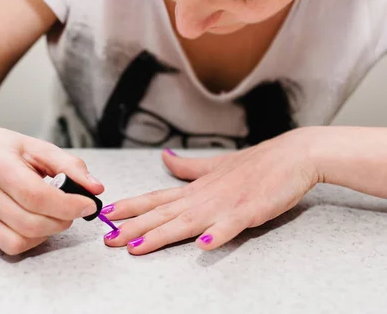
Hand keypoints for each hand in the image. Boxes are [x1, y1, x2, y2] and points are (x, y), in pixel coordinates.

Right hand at [0, 115, 103, 254]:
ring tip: (49, 214)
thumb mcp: (39, 147)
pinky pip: (8, 246)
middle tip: (70, 210)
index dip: (68, 205)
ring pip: (20, 241)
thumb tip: (96, 189)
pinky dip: (27, 238)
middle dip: (61, 221)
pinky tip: (28, 219)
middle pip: (31, 223)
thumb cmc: (5, 149)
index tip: (88, 205)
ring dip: (45, 233)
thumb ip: (70, 166)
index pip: (37, 196)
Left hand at [103, 129, 319, 254]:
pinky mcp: (248, 212)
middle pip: (162, 213)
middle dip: (133, 227)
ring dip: (160, 235)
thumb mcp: (216, 165)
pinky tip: (202, 247)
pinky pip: (230, 227)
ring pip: (186, 222)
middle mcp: (203, 196)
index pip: (158, 198)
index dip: (132, 206)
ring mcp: (224, 204)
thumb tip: (165, 158)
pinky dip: (216, 236)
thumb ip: (189, 167)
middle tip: (108, 238)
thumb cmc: (257, 163)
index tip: (109, 213)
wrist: (293, 155)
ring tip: (137, 247)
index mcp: (196, 189)